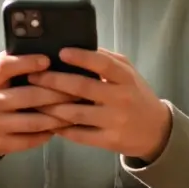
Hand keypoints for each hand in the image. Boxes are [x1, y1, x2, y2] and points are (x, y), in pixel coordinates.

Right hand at [0, 52, 76, 160]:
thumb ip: (12, 66)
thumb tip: (46, 52)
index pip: (5, 67)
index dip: (27, 62)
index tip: (48, 60)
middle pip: (28, 96)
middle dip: (57, 93)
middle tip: (79, 90)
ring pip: (34, 122)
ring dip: (58, 116)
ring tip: (76, 110)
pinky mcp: (0, 145)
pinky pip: (30, 140)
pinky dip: (48, 133)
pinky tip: (61, 127)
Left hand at [28, 48, 172, 161]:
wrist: (156, 131)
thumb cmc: (136, 96)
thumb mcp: (129, 74)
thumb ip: (108, 60)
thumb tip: (80, 46)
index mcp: (126, 78)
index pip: (103, 64)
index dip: (81, 57)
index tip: (60, 52)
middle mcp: (121, 98)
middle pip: (82, 88)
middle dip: (54, 81)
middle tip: (33, 76)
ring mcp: (115, 121)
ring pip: (76, 113)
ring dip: (51, 106)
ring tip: (32, 99)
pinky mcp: (109, 141)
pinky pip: (79, 135)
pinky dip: (60, 128)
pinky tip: (46, 121)